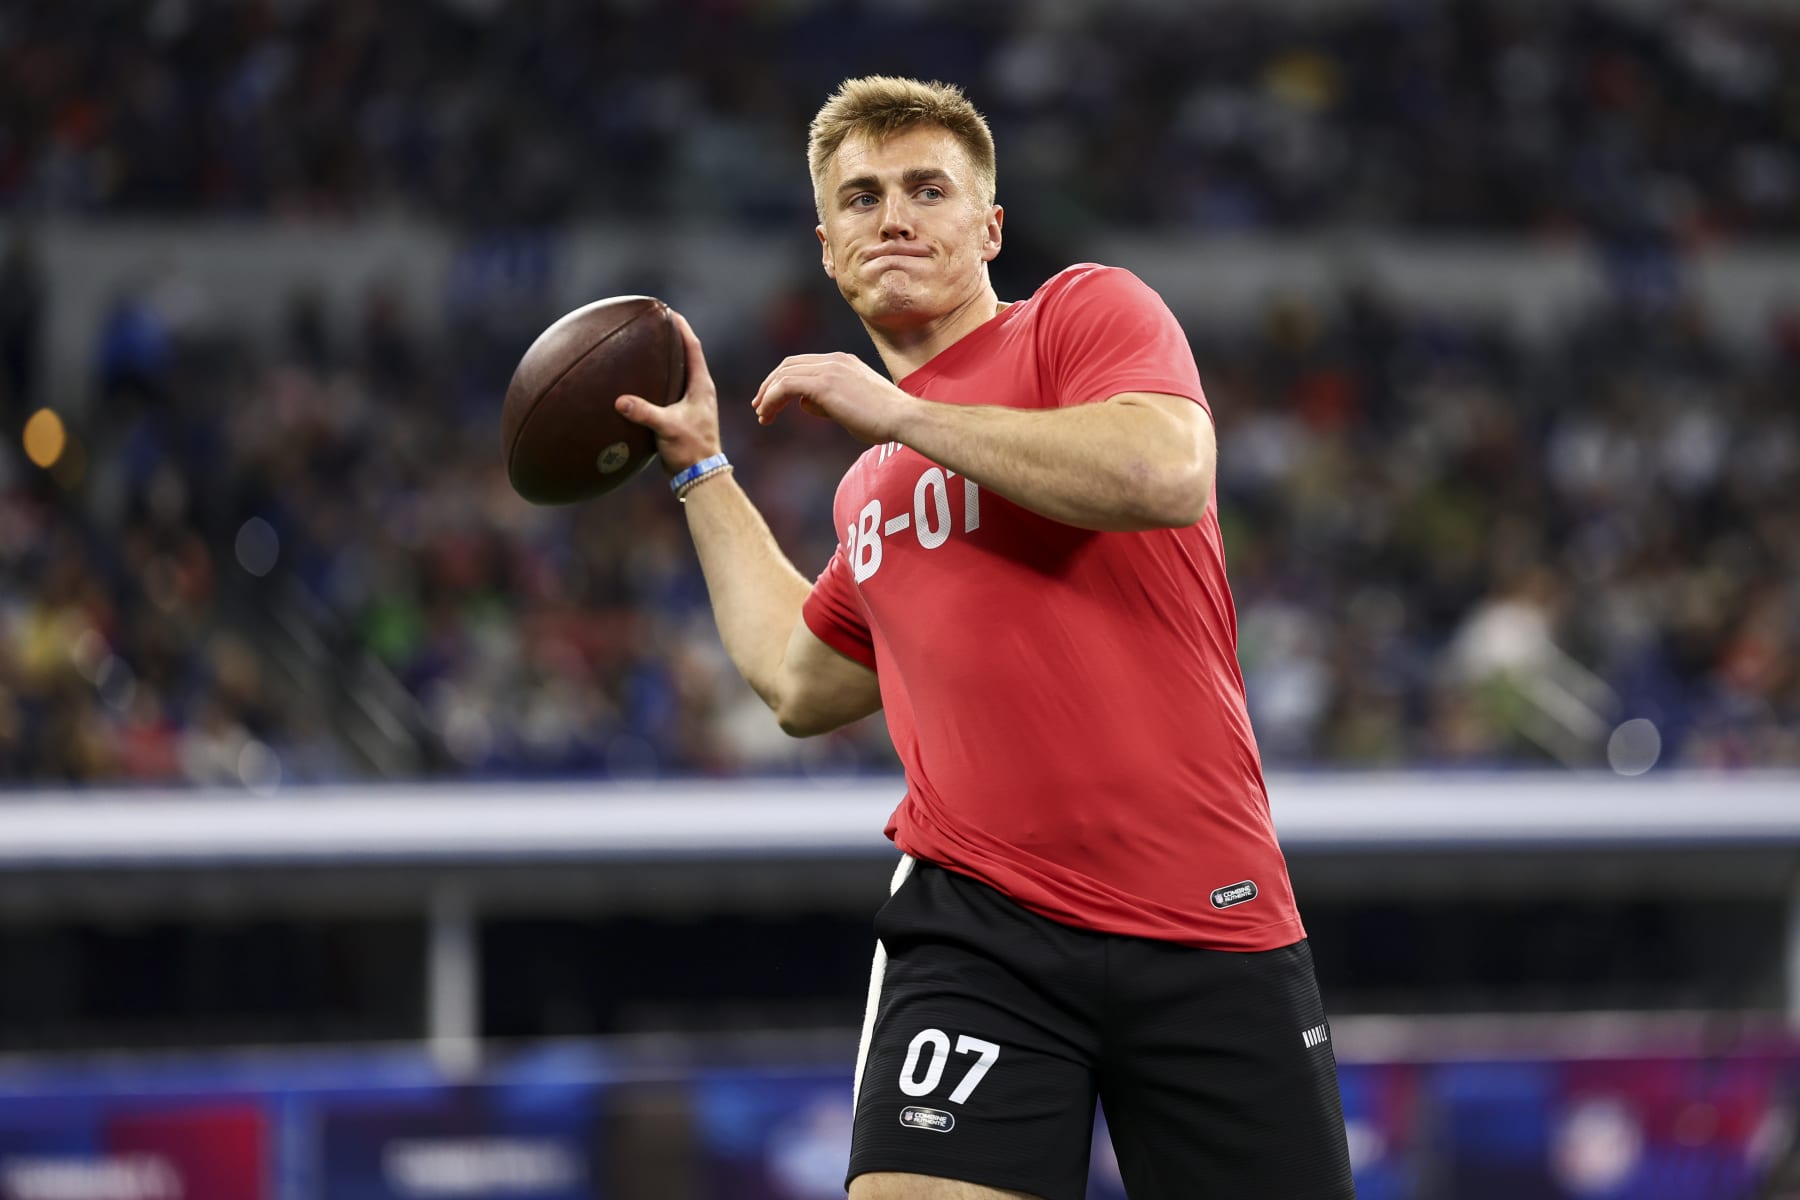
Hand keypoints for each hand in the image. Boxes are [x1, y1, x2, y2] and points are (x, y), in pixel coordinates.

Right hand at [613, 311, 722, 473]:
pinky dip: (655, 382)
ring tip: (644, 348)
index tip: (669, 312)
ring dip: (664, 361)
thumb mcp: (667, 428)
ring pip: (677, 374)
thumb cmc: (690, 450)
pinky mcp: (681, 416)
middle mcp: (698, 391)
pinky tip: (638, 383)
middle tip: (653, 324)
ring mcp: (691, 404)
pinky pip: (667, 391)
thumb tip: (620, 401)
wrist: (699, 476)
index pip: (693, 347)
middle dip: (671, 339)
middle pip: (686, 356)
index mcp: (701, 386)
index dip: (682, 328)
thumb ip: (644, 413)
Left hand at [751, 352, 916, 444]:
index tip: (773, 402)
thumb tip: (805, 404)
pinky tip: (767, 414)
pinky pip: (786, 386)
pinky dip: (771, 399)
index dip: (783, 381)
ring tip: (762, 415)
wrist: (903, 418)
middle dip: (770, 385)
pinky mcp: (824, 384)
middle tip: (759, 407)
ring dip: (767, 394)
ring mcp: (830, 369)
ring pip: (784, 374)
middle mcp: (834, 360)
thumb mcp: (851, 409)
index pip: (804, 364)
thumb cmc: (885, 421)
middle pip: (789, 365)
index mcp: (843, 362)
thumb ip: (828, 404)